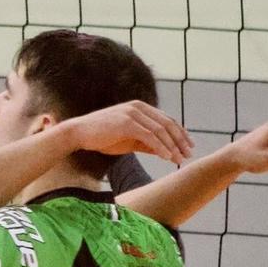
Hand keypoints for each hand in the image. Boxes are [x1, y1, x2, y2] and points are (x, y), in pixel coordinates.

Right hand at [68, 101, 194, 164]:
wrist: (79, 134)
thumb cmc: (101, 137)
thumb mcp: (127, 140)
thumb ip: (145, 142)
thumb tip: (163, 151)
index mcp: (140, 108)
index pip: (166, 120)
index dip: (180, 133)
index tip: (188, 146)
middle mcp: (139, 107)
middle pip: (168, 123)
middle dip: (180, 140)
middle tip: (189, 154)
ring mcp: (133, 114)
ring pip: (161, 130)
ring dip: (173, 146)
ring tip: (180, 159)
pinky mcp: (127, 123)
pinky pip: (150, 136)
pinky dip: (160, 147)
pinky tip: (167, 157)